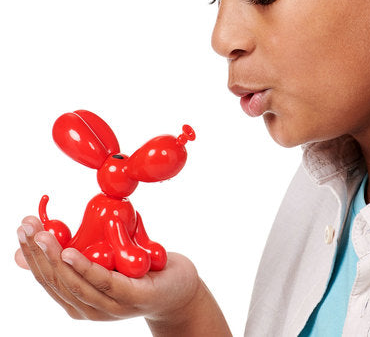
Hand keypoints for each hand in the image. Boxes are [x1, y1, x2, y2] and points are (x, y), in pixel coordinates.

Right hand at [15, 216, 200, 325]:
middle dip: (38, 252)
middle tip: (27, 227)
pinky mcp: (132, 297)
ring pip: (75, 283)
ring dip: (55, 258)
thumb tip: (36, 242)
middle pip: (56, 281)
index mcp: (79, 300)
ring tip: (43, 236)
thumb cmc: (138, 271)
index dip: (31, 254)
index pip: (46, 278)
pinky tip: (70, 253)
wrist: (180, 287)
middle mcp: (90, 308)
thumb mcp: (103, 260)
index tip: (23, 227)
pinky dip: (85, 268)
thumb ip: (75, 256)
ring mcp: (111, 306)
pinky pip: (104, 282)